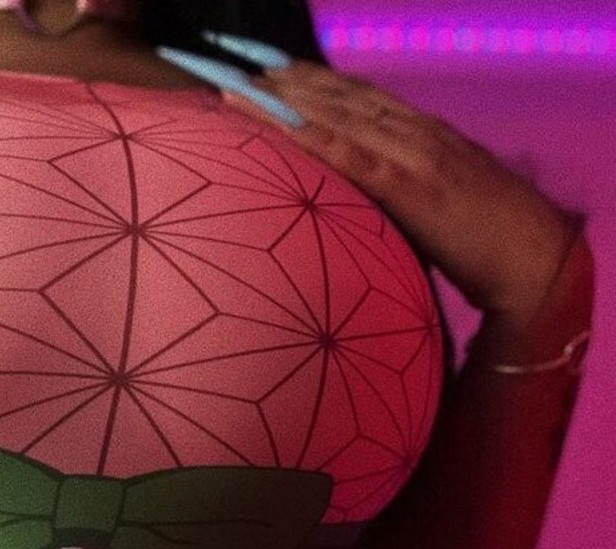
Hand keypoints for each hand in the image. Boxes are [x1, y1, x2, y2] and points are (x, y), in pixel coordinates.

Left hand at [211, 46, 578, 319]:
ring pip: (339, 118)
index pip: (357, 97)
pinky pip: (354, 158)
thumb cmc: (483, 240)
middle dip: (289, 83)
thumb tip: (363, 207)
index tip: (271, 71)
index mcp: (419, 135)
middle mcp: (413, 133)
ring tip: (244, 91)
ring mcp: (413, 154)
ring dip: (288, 102)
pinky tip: (284, 130)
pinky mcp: (412, 186)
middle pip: (341, 97)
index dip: (313, 82)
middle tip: (241, 72)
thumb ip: (401, 194)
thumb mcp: (436, 205)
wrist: (529, 255)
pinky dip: (316, 140)